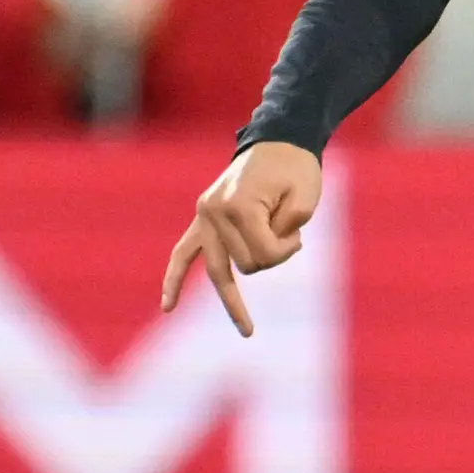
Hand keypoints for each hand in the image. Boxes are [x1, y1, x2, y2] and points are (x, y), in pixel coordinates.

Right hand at [161, 140, 322, 336]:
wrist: (277, 141)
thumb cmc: (296, 170)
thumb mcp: (305, 200)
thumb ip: (285, 234)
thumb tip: (257, 259)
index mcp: (238, 206)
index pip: (262, 254)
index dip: (286, 250)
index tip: (298, 235)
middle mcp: (213, 213)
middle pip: (243, 265)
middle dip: (271, 257)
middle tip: (289, 234)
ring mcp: (203, 216)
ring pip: (216, 270)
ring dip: (233, 300)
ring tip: (248, 330)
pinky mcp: (201, 218)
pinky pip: (181, 254)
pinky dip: (173, 280)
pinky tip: (167, 307)